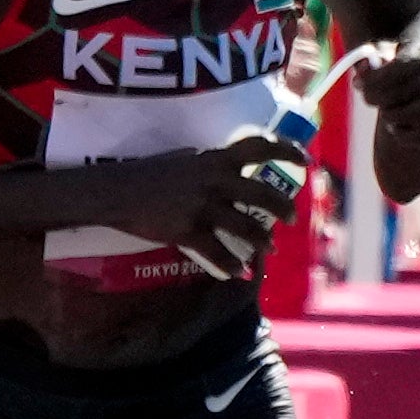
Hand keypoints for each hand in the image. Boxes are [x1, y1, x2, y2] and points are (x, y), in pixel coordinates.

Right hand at [112, 130, 309, 276]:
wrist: (114, 192)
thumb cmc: (145, 173)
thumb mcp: (181, 159)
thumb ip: (207, 164)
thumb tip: (226, 168)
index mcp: (213, 159)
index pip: (259, 146)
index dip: (286, 150)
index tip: (305, 160)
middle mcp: (213, 181)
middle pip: (262, 193)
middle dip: (282, 208)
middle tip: (291, 217)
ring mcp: (201, 208)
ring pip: (245, 226)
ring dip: (262, 240)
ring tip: (269, 247)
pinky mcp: (187, 232)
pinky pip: (217, 252)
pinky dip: (231, 265)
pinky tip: (240, 271)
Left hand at [358, 37, 419, 157]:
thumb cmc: (397, 65)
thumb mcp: (381, 55)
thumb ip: (368, 61)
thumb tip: (363, 72)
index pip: (401, 67)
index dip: (375, 80)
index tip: (360, 85)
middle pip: (413, 89)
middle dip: (384, 98)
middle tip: (370, 101)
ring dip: (397, 118)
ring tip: (386, 115)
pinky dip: (412, 137)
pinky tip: (397, 130)